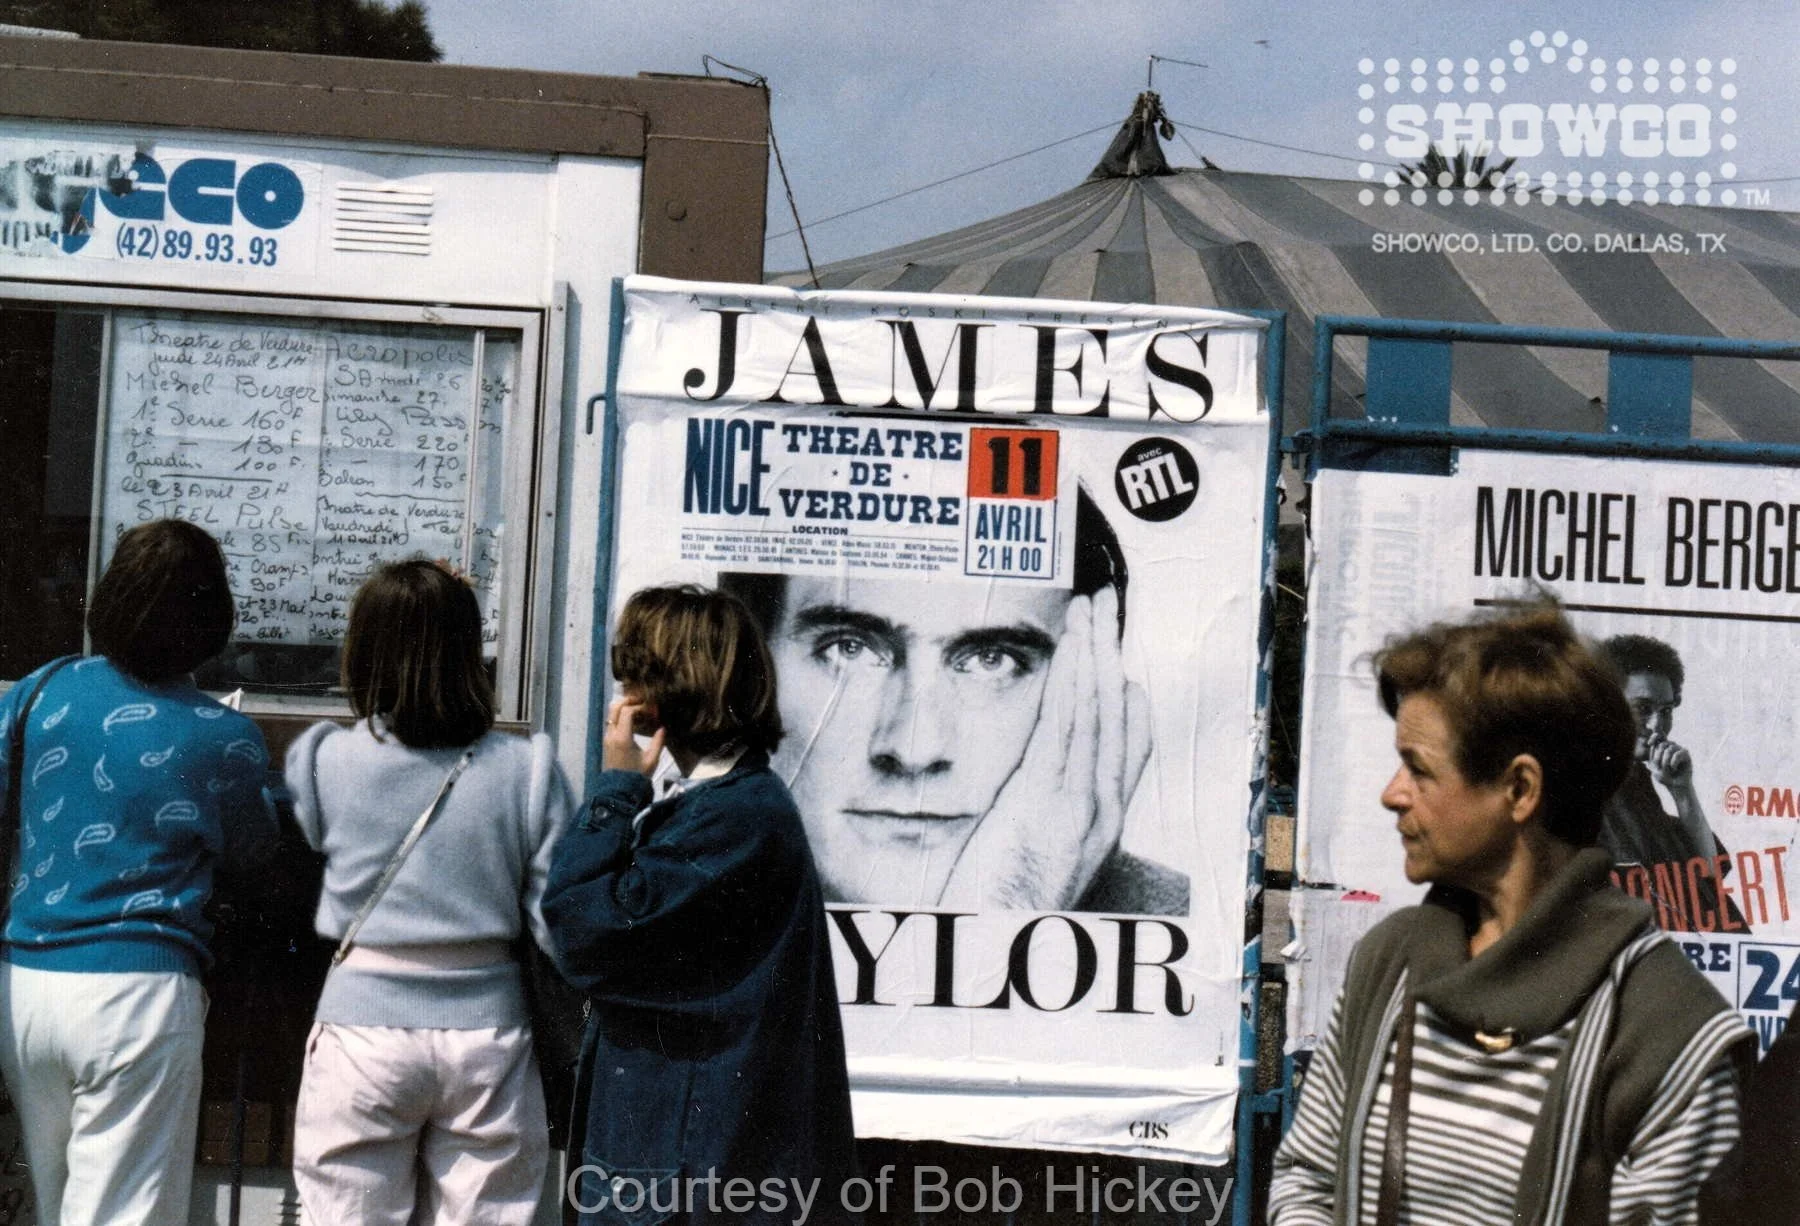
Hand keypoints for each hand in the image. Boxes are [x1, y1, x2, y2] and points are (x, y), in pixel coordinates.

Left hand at [601, 697, 663, 775]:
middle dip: (628, 701)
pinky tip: (634, 721)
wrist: (619, 789)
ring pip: (611, 714)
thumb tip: (663, 728)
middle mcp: (611, 735)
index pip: (627, 712)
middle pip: (614, 707)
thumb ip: (658, 742)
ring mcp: (607, 737)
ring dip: (624, 708)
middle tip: (642, 701)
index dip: (639, 706)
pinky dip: (621, 716)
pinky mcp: (607, 741)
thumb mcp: (651, 760)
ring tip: (639, 710)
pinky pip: (612, 722)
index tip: (651, 708)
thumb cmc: (637, 776)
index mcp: (622, 738)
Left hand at [937, 587, 1152, 909]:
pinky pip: (1065, 728)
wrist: (999, 953)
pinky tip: (1072, 650)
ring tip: (1089, 609)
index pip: (1130, 742)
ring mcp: (1078, 804)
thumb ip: (1047, 819)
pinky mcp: (1046, 800)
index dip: (1125, 690)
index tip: (1117, 653)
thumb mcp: (1041, 863)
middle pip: (1117, 713)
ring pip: (1095, 712)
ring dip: (1092, 653)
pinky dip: (1072, 683)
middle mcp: (1102, 809)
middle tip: (1105, 604)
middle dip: (1111, 653)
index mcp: (1103, 822)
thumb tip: (1041, 785)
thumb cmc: (1009, 915)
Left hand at [1644, 734, 1692, 789]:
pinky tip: (1673, 769)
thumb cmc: (1664, 776)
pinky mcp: (1686, 753)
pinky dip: (1673, 763)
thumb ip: (1652, 756)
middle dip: (1658, 759)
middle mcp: (1670, 746)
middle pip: (1661, 745)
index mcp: (1660, 747)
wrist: (1676, 786)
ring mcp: (1678, 748)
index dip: (1653, 736)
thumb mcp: (1655, 767)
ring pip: (1669, 750)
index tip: (1649, 744)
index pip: (1657, 736)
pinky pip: (1677, 754)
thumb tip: (1650, 744)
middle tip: (1660, 768)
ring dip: (1665, 762)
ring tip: (1668, 770)